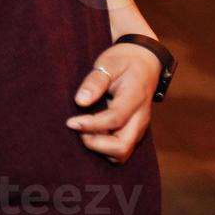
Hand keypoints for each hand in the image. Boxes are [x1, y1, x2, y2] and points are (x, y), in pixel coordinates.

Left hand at [66, 41, 162, 162]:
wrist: (144, 62)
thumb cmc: (123, 61)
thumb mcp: (108, 63)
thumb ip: (95, 81)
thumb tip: (80, 101)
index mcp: (135, 97)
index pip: (114, 119)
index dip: (90, 124)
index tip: (70, 122)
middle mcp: (141, 117)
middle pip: (122, 146)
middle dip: (96, 144)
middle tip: (76, 128)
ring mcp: (139, 127)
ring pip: (122, 153)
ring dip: (100, 147)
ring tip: (82, 130)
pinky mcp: (134, 131)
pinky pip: (121, 149)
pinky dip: (104, 147)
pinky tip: (90, 132)